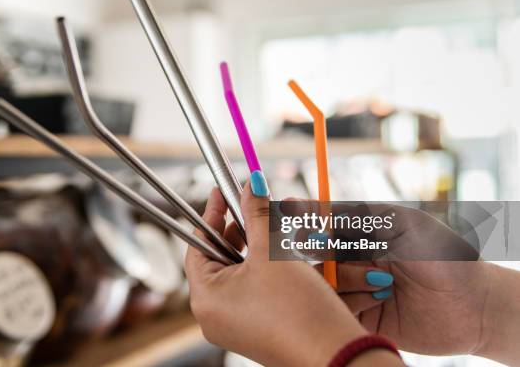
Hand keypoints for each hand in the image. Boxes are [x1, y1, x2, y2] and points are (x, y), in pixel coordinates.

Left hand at [185, 183, 402, 366]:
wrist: (336, 357)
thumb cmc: (298, 309)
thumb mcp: (273, 252)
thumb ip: (257, 214)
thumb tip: (252, 185)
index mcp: (205, 297)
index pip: (198, 244)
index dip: (211, 213)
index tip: (221, 191)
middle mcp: (214, 315)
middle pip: (219, 258)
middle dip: (238, 229)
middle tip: (250, 207)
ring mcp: (235, 325)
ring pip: (239, 272)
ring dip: (254, 246)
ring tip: (270, 228)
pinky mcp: (256, 329)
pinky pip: (252, 290)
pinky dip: (263, 268)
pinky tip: (282, 255)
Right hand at [316, 204, 490, 355]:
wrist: (473, 304)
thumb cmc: (444, 255)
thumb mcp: (406, 222)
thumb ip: (363, 215)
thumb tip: (321, 213)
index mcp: (362, 235)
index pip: (322, 223)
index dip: (302, 216)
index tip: (287, 208)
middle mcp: (353, 261)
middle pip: (314, 253)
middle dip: (315, 248)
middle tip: (321, 246)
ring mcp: (355, 289)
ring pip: (323, 283)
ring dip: (345, 278)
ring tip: (381, 281)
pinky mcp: (359, 317)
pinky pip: (337, 309)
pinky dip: (352, 301)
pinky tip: (381, 298)